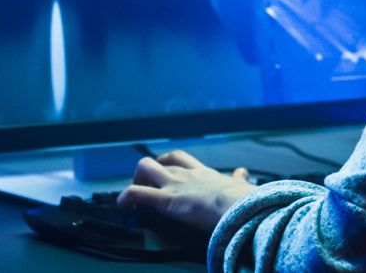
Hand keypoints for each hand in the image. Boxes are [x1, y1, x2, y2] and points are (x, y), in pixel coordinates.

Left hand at [117, 149, 256, 231]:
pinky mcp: (165, 200)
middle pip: (162, 160)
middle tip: (148, 184)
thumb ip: (238, 179)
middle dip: (151, 170)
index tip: (165, 172)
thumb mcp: (239, 185)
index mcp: (203, 173)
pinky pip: (137, 194)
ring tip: (134, 192)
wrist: (235, 205)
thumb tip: (243, 173)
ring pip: (146, 168)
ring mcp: (174, 185)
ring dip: (136, 178)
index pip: (182, 160)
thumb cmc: (240, 198)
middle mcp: (186, 175)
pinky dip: (125, 198)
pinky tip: (122, 206)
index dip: (169, 163)